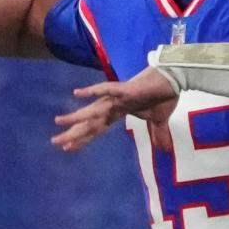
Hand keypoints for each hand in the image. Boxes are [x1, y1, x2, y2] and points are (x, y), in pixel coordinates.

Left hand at [52, 67, 178, 151]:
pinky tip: (77, 93)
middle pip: (90, 122)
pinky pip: (107, 90)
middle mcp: (114, 105)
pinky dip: (93, 91)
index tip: (67, 149)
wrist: (174, 79)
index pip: (97, 128)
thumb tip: (163, 149)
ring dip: (77, 117)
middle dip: (73, 132)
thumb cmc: (164, 95)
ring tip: (58, 122)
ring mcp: (119, 97)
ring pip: (94, 109)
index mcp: (119, 112)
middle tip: (54, 142)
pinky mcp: (126, 90)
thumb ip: (158, 133)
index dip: (83, 139)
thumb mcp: (159, 120)